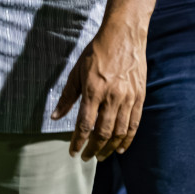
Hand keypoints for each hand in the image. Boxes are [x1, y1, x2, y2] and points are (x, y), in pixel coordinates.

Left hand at [53, 22, 147, 160]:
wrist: (123, 36)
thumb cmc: (97, 52)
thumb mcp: (77, 71)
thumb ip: (67, 96)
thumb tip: (55, 116)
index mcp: (93, 90)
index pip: (84, 124)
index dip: (78, 142)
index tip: (72, 152)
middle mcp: (111, 97)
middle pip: (102, 132)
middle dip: (93, 149)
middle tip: (86, 157)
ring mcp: (127, 98)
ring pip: (119, 131)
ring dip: (109, 148)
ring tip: (101, 156)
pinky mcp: (139, 96)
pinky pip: (134, 124)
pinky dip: (127, 138)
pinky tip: (121, 147)